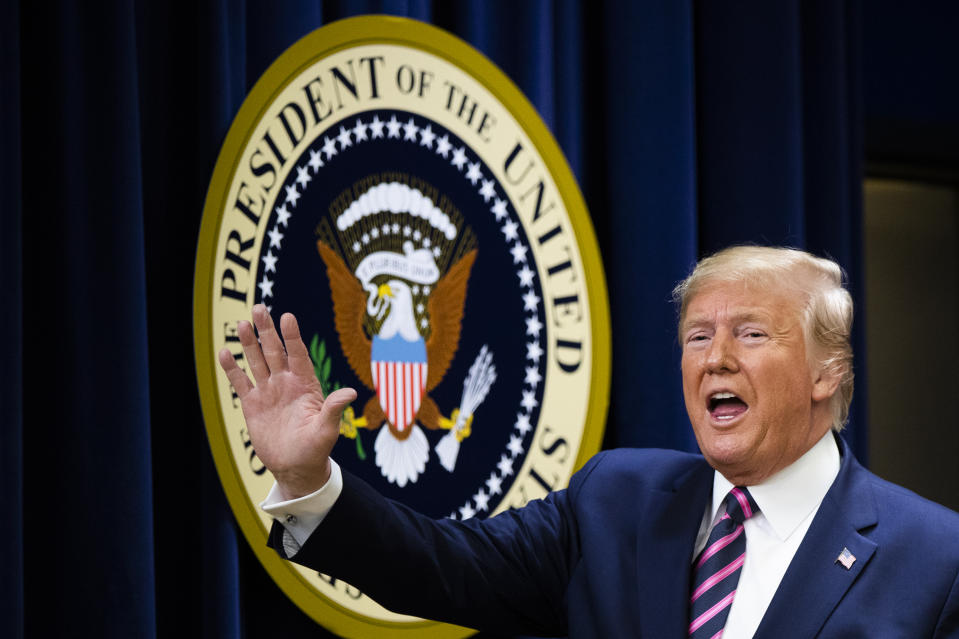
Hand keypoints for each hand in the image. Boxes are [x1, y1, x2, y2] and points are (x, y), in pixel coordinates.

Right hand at [218, 304, 355, 499]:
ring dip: (249, 343)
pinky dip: (232, 368)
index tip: (288, 317)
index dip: (293, 337)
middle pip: (275, 351)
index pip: (298, 355)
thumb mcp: (327, 429)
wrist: (296, 467)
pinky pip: (241, 382)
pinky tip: (225, 352)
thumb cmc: (316, 448)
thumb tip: (351, 393)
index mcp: (305, 385)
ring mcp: (268, 392)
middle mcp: (286, 383)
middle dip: (267, 331)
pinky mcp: (252, 404)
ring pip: (257, 361)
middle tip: (259, 308)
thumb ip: (334, 409)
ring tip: (242, 323)